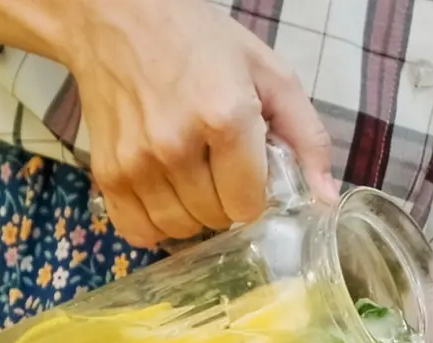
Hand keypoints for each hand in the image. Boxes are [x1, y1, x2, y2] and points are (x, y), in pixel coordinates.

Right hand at [49, 0, 339, 247]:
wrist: (119, 16)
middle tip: (219, 166)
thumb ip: (306, 136)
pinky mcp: (106, 172)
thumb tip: (326, 198)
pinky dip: (154, 224)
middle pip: (215, 218)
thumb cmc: (199, 40)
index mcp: (225, 118)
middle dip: (225, 201)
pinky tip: (163, 196)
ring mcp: (136, 162)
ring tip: (191, 177)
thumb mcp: (268, 73)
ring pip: (179, 230)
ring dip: (192, 214)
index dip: (255, 194)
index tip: (248, 172)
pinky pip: (137, 230)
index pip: (249, 205)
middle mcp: (176, 146)